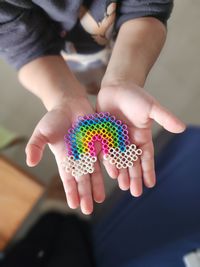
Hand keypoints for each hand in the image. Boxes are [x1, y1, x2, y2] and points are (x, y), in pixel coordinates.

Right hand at [25, 95, 104, 213]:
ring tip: (100, 198)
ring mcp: (90, 150)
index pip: (68, 178)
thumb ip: (36, 146)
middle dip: (85, 193)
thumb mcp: (42, 132)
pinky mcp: (100, 140)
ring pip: (95, 170)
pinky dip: (109, 164)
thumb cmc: (54, 118)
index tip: (74, 205)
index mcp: (65, 158)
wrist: (69, 104)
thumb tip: (30, 162)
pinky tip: (114, 175)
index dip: (71, 191)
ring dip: (98, 184)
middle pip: (83, 178)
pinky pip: (106, 154)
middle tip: (88, 209)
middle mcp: (79, 157)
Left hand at [97, 81, 185, 196]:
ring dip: (121, 173)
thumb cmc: (135, 96)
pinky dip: (106, 161)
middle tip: (135, 192)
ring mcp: (115, 140)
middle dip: (134, 177)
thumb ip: (164, 118)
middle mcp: (128, 141)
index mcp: (141, 137)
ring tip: (122, 186)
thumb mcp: (151, 108)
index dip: (148, 170)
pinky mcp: (102, 136)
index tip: (150, 185)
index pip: (146, 157)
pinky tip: (107, 171)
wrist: (116, 87)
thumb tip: (182, 128)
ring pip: (118, 160)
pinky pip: (104, 150)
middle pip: (132, 162)